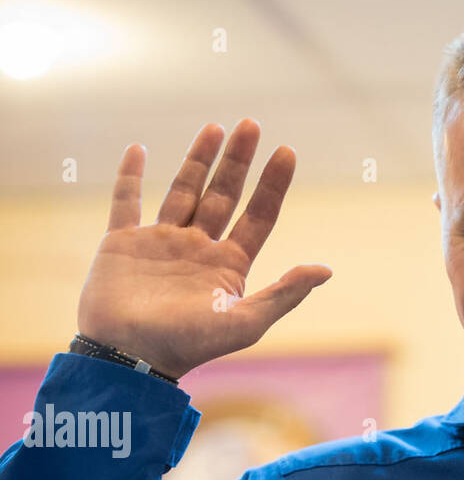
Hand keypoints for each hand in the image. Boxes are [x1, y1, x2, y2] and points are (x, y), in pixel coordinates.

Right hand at [77, 119, 331, 378]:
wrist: (129, 355)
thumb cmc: (188, 344)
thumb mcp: (245, 322)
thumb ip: (285, 294)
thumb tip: (326, 269)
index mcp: (227, 267)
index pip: (258, 217)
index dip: (273, 186)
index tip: (287, 152)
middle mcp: (197, 250)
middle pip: (223, 196)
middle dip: (238, 161)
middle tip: (252, 124)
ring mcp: (160, 244)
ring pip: (183, 191)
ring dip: (198, 160)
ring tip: (216, 127)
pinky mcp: (122, 243)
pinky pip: (126, 201)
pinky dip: (130, 176)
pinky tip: (139, 149)